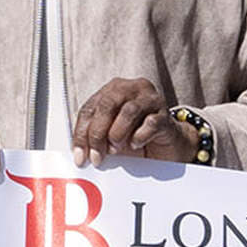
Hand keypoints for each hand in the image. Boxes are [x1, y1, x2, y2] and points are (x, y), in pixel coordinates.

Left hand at [64, 78, 199, 167]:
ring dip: (117, 134)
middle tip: (97, 157)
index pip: (90, 108)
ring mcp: (151, 100)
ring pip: (129, 111)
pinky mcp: (166, 115)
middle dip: (97, 133)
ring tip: (116, 148)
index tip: (79, 157)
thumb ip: (95, 136)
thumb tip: (78, 153)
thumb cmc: (135, 137)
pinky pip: (151, 123)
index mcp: (114, 90)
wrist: (168, 145)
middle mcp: (132, 89)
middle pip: (108, 104)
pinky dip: (139, 137)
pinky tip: (136, 144)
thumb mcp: (110, 136)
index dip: (81, 133)